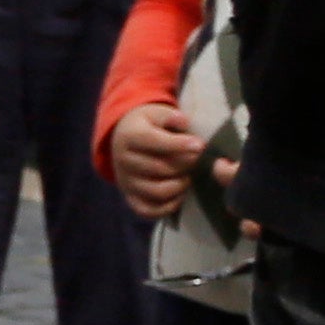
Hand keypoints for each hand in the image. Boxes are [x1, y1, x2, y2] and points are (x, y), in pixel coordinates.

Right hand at [107, 96, 205, 217]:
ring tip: (189, 176)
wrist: (123, 138)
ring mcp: (126, 181)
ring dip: (180, 185)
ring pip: (157, 191)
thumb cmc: (148, 125)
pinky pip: (148, 210)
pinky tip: (180, 194)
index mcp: (129, 136)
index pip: (154, 142)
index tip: (200, 145)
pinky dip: (168, 207)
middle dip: (185, 164)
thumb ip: (170, 116)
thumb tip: (183, 122)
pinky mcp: (130, 197)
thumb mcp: (156, 113)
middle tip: (198, 159)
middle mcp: (123, 160)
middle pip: (160, 168)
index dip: (179, 145)